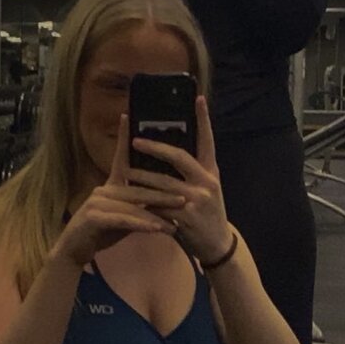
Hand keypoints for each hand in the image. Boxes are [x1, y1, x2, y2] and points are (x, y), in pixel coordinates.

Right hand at [51, 114, 186, 267]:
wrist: (74, 251)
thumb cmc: (100, 233)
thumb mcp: (123, 219)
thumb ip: (139, 208)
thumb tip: (163, 203)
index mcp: (110, 186)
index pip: (120, 158)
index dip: (124, 137)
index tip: (128, 115)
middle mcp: (103, 190)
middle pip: (138, 188)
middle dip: (163, 195)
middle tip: (185, 199)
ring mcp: (97, 202)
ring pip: (133, 206)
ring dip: (155, 214)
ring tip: (175, 222)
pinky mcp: (94, 217)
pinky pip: (123, 220)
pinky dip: (141, 225)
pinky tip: (156, 229)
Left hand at [126, 96, 233, 265]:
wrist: (217, 245)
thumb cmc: (208, 215)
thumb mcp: (208, 190)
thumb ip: (193, 174)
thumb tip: (170, 156)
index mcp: (211, 172)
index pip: (208, 140)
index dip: (204, 120)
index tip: (198, 98)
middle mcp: (206, 182)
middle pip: (178, 157)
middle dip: (155, 148)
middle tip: (136, 141)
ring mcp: (197, 200)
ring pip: (163, 183)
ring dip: (142, 177)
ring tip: (126, 170)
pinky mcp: (186, 218)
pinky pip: (160, 207)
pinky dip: (146, 203)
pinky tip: (133, 200)